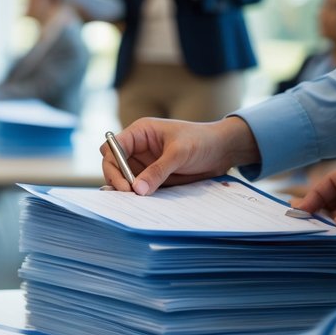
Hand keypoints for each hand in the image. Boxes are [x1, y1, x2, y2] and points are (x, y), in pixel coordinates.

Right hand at [103, 116, 259, 194]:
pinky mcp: (152, 176)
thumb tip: (137, 190)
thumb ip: (158, 171)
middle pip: (114, 165)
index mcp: (140, 133)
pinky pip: (139, 186)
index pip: (113, 148)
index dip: (113, 165)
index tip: (124, 184)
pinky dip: (137, 194)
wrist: (223, 150)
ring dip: (126, 189)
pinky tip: (140, 201)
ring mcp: (144, 163)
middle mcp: (138, 147)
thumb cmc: (202, 141)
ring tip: (132, 201)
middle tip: (129, 195)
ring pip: (124, 178)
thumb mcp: (179, 153)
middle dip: (117, 179)